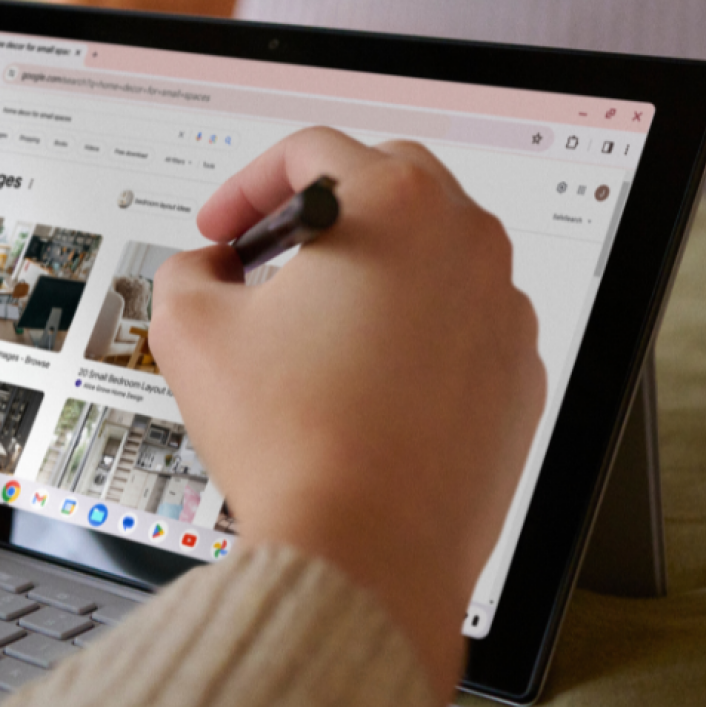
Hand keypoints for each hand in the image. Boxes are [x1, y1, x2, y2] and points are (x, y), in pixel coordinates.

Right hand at [149, 131, 545, 695]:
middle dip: (321, 214)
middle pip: (388, 185)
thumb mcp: (190, 330)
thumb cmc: (292, 442)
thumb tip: (207, 270)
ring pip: (432, 258)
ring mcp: (504, 312)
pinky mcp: (518, 377)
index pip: (313, 152)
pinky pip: (462, 329)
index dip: (246, 187)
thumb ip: (187, 268)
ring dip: (372, 274)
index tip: (224, 231)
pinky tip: (363, 389)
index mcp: (393, 206)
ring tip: (313, 335)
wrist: (365, 554)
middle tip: (270, 262)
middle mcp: (466, 242)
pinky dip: (415, 338)